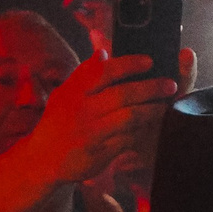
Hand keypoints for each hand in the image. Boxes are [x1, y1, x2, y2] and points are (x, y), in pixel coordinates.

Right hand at [17, 53, 174, 186]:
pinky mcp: (100, 152)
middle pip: (122, 94)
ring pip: (129, 118)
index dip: (128, 64)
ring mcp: (91, 133)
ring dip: (152, 110)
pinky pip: (128, 139)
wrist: (42, 160)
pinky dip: (143, 132)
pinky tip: (154, 126)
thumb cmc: (58, 122)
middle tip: (170, 84)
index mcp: (74, 91)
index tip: (149, 61)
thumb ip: (85, 74)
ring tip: (167, 105)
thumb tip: (103, 51)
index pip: (103, 71)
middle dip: (150, 87)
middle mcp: (82, 110)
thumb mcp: (64, 94)